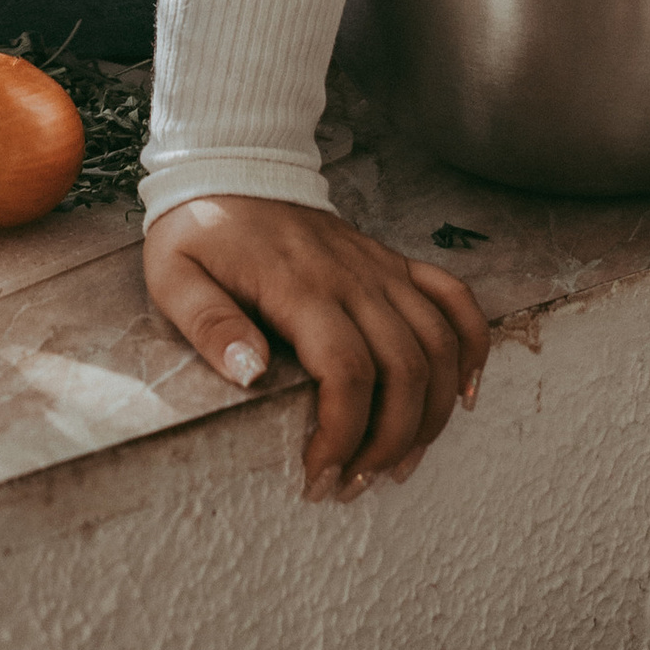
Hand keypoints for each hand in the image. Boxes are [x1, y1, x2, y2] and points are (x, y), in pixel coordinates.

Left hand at [144, 194, 490, 498]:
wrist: (231, 165)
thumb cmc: (201, 230)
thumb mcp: (176, 275)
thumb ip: (209, 323)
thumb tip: (250, 374)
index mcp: (300, 285)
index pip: (347, 372)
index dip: (344, 435)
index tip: (319, 477)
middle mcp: (353, 277)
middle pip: (405, 370)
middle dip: (390, 442)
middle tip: (356, 484)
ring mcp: (380, 268)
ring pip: (439, 346)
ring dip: (432, 415)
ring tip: (398, 463)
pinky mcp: (394, 263)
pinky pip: (454, 301)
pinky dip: (473, 348)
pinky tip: (466, 395)